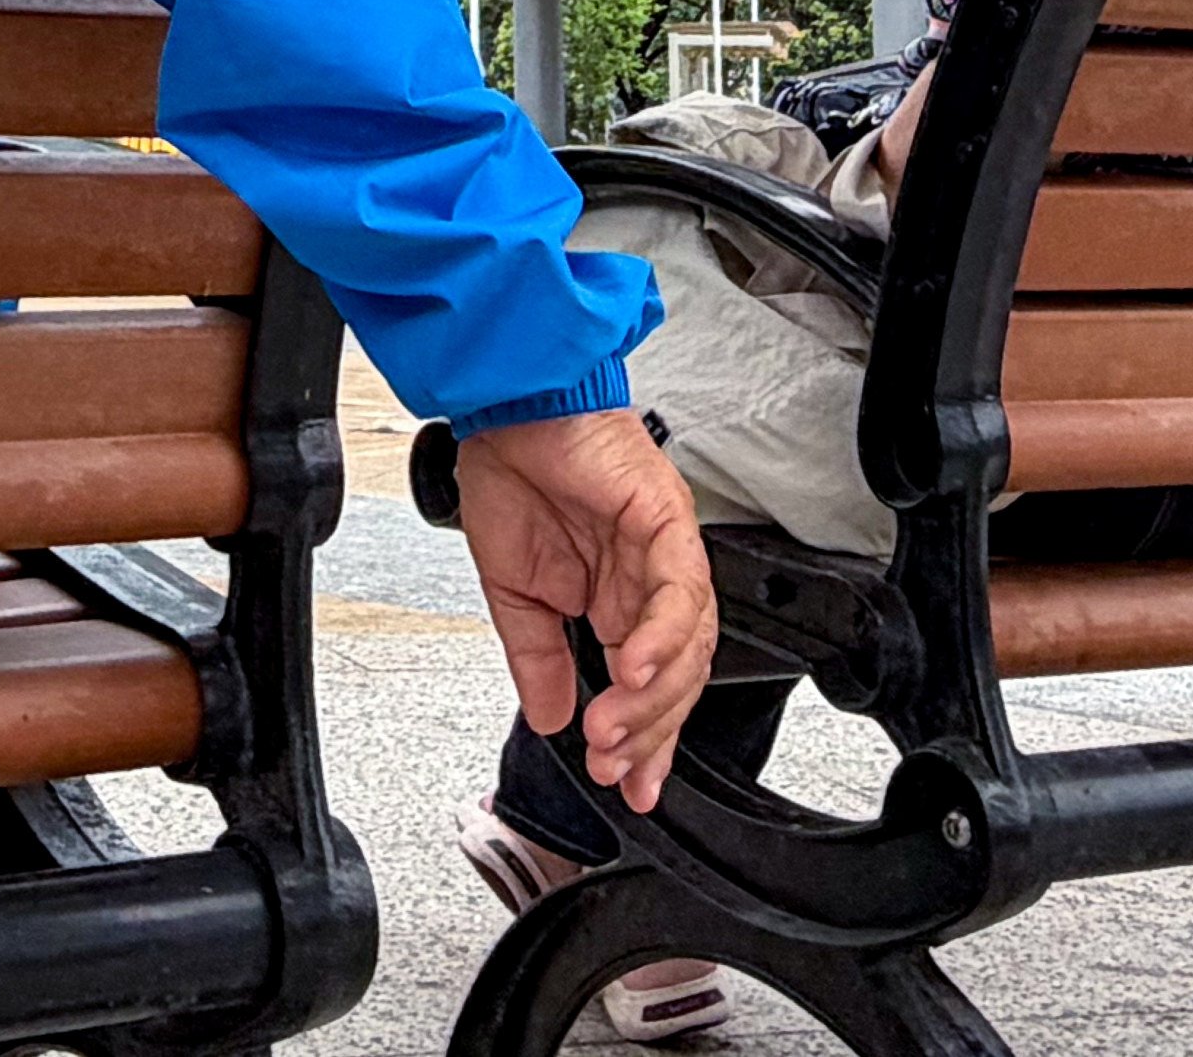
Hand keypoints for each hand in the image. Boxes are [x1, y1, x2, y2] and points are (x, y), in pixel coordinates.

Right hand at [451, 408, 716, 811]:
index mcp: (620, 599)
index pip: (651, 685)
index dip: (646, 740)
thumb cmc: (512, 475)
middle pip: (679, 675)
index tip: (628, 784)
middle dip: (650, 731)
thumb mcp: (514, 593)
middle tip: (616, 765)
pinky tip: (634, 671)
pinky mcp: (665, 518)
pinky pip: (678, 589)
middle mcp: (652, 579)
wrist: (504, 408)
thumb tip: (549, 719)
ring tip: (613, 729)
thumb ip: (538, 658)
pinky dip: (661, 636)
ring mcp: (664, 550)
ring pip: (688, 641)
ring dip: (653, 696)